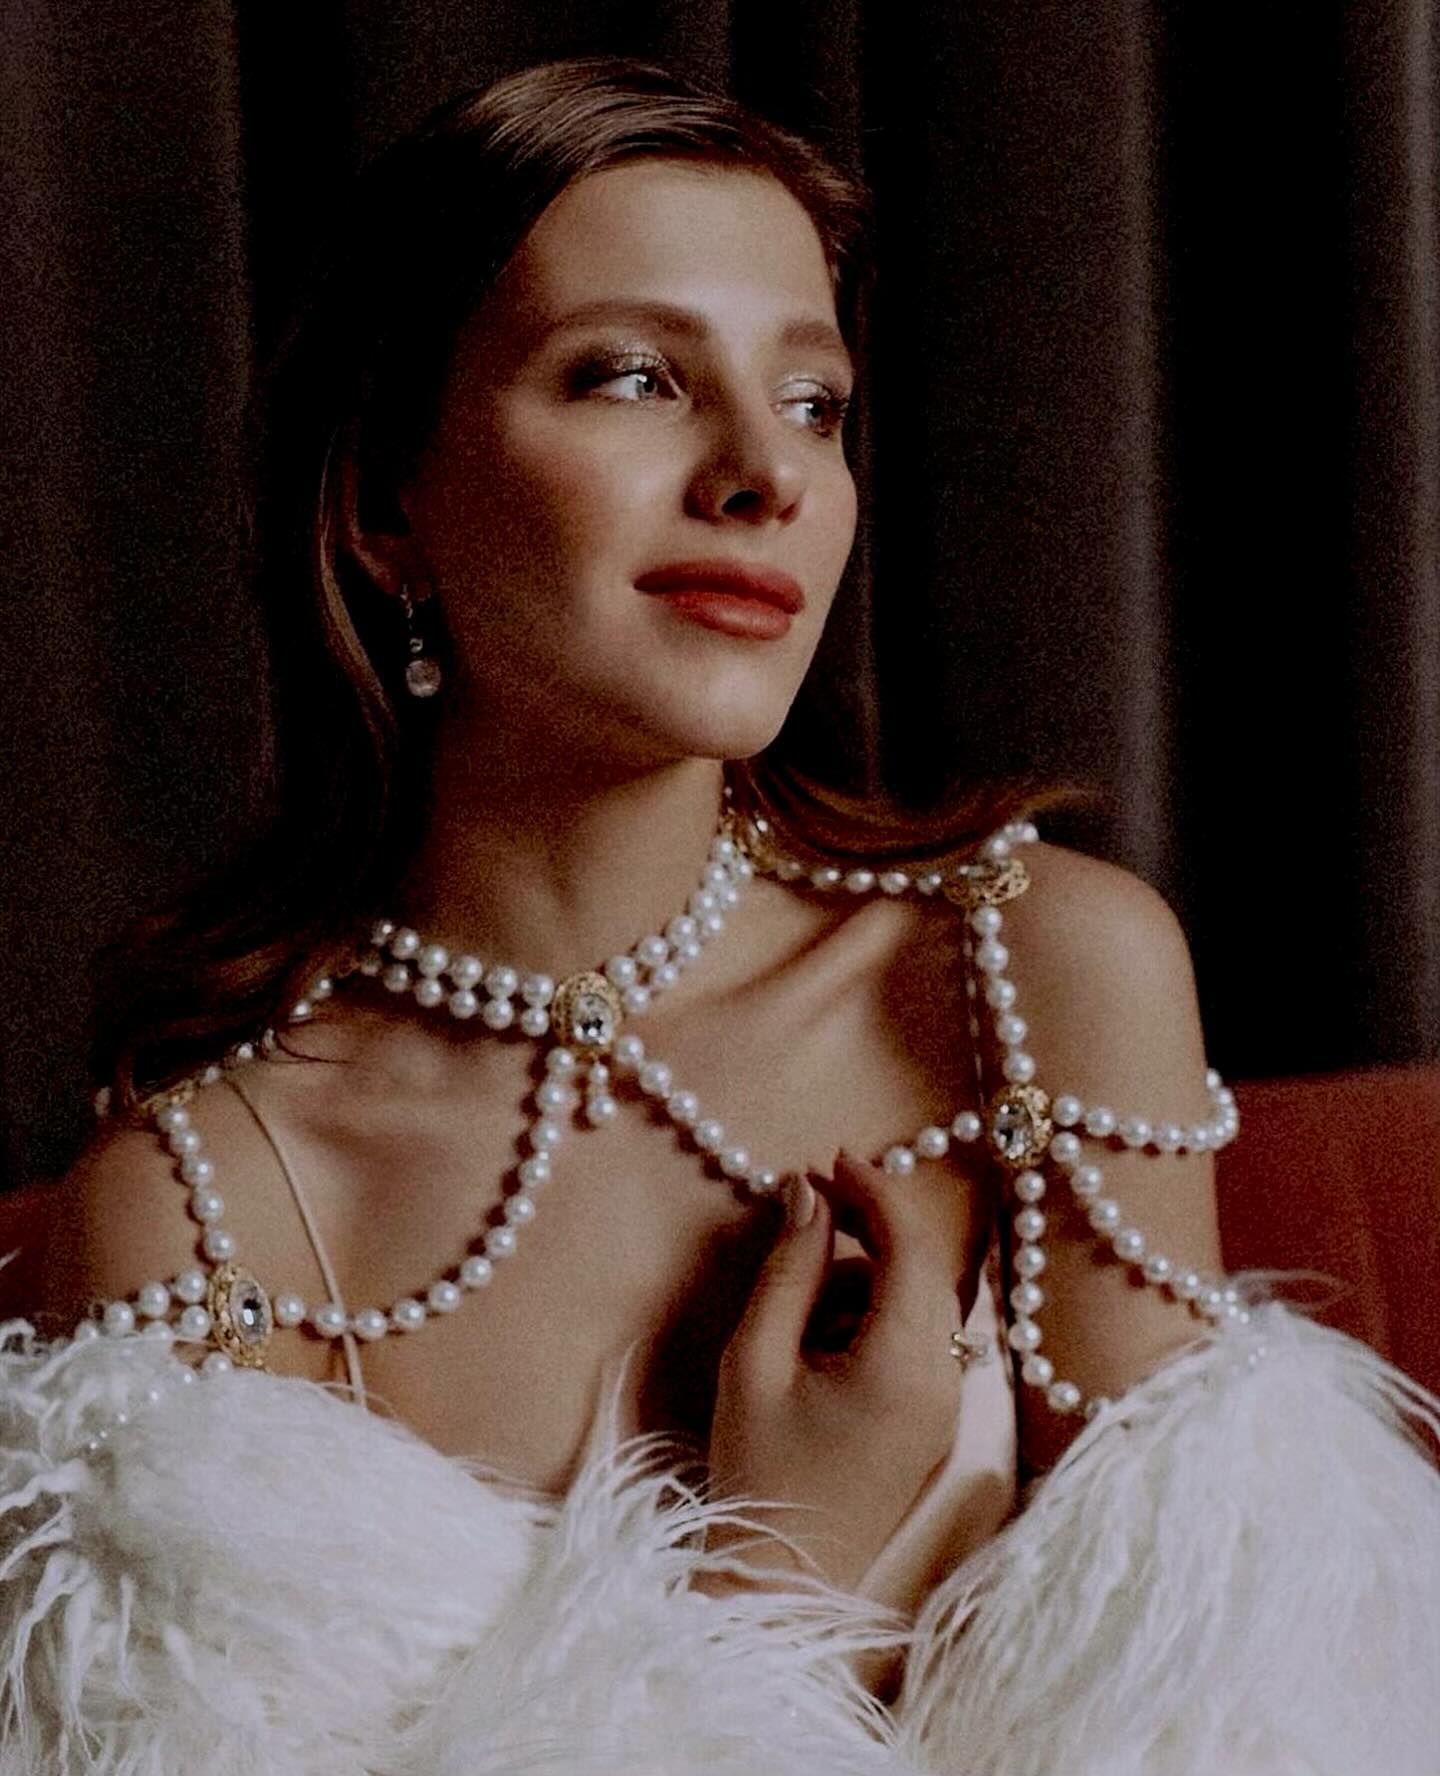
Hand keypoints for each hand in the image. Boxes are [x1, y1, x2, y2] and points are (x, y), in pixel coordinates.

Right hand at [702, 1151, 971, 1596]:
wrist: (778, 1583)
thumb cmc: (757, 1471)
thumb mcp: (755, 1359)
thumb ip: (788, 1270)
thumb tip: (807, 1195)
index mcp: (904, 1366)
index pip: (911, 1247)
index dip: (875, 1192)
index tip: (828, 1159)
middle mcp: (943, 1382)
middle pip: (922, 1270)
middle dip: (868, 1229)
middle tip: (806, 1205)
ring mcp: (943, 1407)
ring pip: (916, 1304)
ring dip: (863, 1281)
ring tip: (791, 1317)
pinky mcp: (930, 1424)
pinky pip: (913, 1341)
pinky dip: (869, 1320)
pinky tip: (813, 1346)